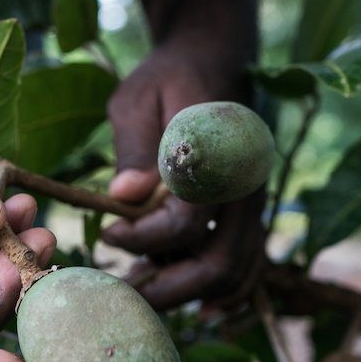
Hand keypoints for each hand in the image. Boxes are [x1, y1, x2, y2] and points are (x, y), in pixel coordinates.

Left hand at [101, 46, 264, 309]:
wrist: (214, 61)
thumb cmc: (169, 78)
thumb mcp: (139, 98)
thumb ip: (135, 146)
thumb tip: (126, 194)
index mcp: (217, 158)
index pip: (184, 222)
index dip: (142, 237)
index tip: (109, 232)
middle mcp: (244, 189)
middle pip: (218, 264)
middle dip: (167, 289)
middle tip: (121, 292)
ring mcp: (251, 206)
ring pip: (236, 273)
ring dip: (189, 294)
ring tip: (143, 290)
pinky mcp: (247, 215)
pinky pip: (245, 266)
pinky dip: (219, 292)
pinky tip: (185, 300)